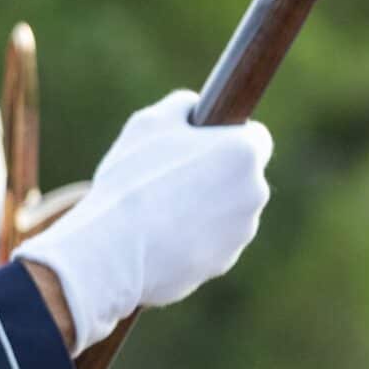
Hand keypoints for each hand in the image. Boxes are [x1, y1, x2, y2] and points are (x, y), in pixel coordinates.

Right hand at [13, 89, 271, 352]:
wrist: (113, 251)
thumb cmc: (130, 180)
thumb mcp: (147, 123)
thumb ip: (181, 107)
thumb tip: (195, 110)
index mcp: (243, 151)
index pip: (254, 136)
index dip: (226, 136)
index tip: (203, 143)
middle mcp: (255, 191)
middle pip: (241, 175)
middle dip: (215, 174)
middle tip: (171, 177)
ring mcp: (242, 231)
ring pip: (228, 210)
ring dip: (204, 207)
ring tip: (159, 210)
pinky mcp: (225, 261)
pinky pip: (213, 242)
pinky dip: (193, 238)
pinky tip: (160, 237)